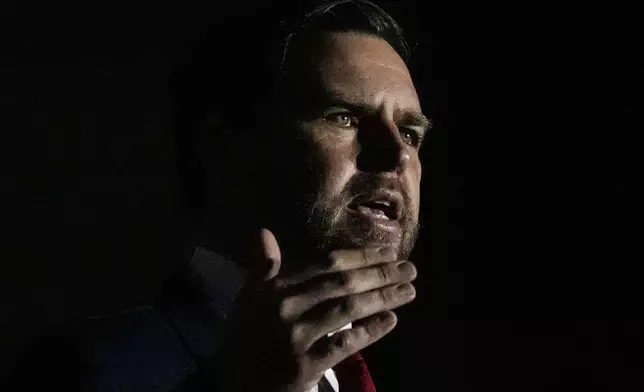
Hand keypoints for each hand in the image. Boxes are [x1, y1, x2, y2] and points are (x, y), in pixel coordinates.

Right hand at [216, 228, 417, 391]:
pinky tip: (391, 320)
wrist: (236, 383)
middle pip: (342, 283)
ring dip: (383, 298)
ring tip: (409, 291)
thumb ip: (264, 267)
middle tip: (410, 269)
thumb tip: (263, 231)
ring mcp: (294, 337)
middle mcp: (284, 307)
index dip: (360, 255)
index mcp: (274, 286)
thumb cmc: (248, 336)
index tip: (389, 251)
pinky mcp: (304, 367)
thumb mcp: (250, 298)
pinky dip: (370, 331)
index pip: (326, 263)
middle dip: (380, 274)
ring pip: (347, 310)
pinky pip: (344, 344)